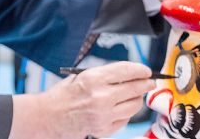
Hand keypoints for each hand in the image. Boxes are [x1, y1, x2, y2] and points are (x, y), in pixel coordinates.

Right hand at [10, 62, 155, 138]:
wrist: (49, 116)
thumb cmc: (64, 94)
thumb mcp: (82, 75)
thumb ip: (106, 74)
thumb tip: (130, 73)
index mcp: (94, 78)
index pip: (127, 71)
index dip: (141, 70)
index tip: (147, 71)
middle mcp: (101, 97)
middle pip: (135, 88)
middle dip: (146, 84)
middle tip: (149, 82)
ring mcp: (104, 115)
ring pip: (134, 105)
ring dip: (137, 98)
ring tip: (134, 95)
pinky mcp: (104, 129)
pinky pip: (125, 119)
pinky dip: (126, 112)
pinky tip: (120, 107)